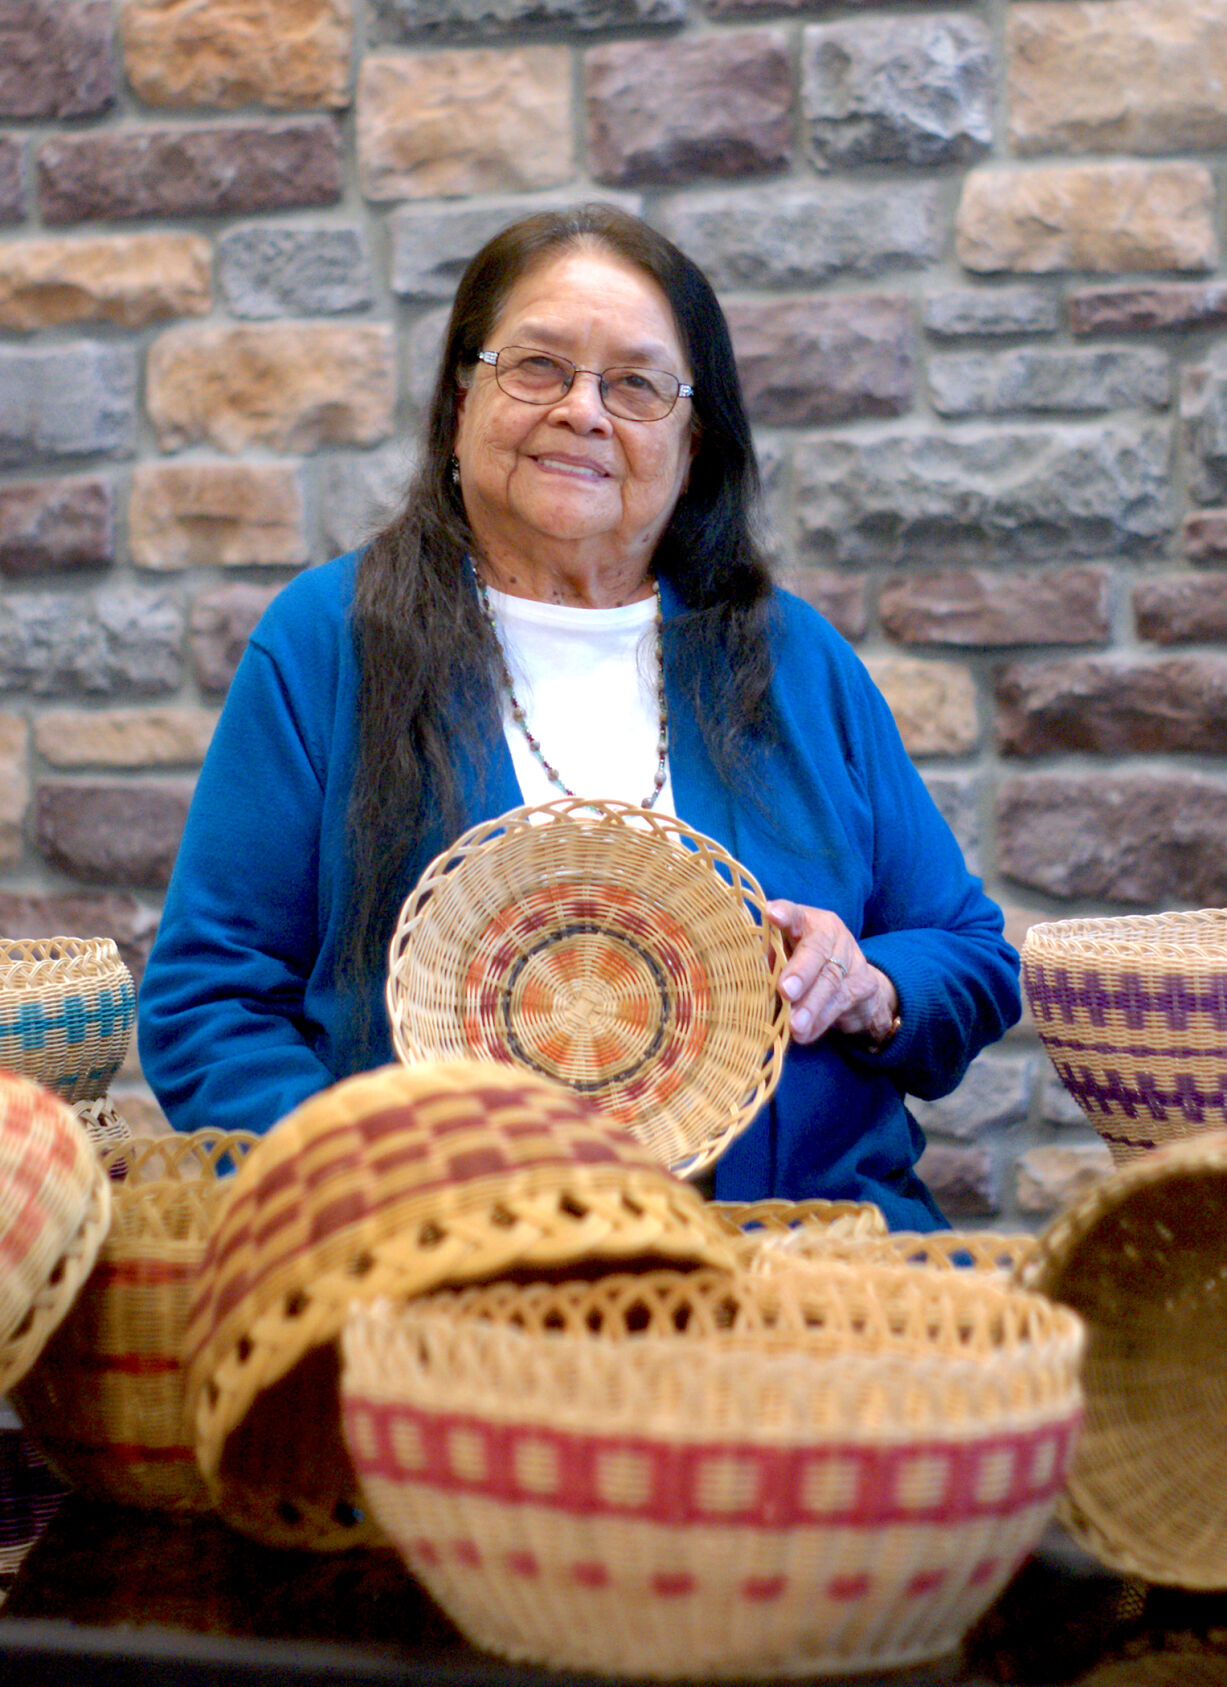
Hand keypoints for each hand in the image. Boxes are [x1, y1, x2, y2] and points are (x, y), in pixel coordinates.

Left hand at [766, 901, 898, 1046]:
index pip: (794, 914)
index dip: (784, 914)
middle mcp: (831, 933)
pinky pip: (840, 1003)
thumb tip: (747, 978)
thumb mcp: (785, 955)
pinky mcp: (862, 983)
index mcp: (806, 921)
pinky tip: (806, 1034)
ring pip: (830, 980)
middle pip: (816, 950)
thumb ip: (770, 962)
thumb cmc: (803, 963)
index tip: (771, 913)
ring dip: (810, 1006)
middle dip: (801, 972)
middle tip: (786, 991)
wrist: (852, 980)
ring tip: (794, 1025)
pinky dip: (820, 1021)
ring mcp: (850, 957)